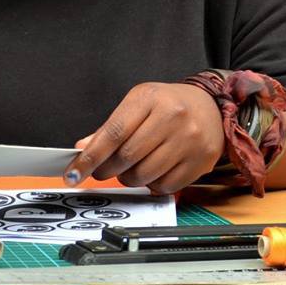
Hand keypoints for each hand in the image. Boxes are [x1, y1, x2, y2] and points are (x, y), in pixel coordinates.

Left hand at [64, 82, 225, 194]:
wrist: (211, 106)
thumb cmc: (169, 105)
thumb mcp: (138, 105)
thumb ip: (110, 128)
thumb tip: (83, 150)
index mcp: (149, 98)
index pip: (113, 133)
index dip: (90, 157)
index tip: (74, 173)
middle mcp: (172, 117)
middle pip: (126, 157)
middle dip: (107, 170)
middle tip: (103, 170)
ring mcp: (189, 140)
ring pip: (143, 175)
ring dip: (129, 178)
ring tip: (133, 167)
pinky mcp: (200, 161)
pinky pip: (164, 186)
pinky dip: (152, 184)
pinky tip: (154, 170)